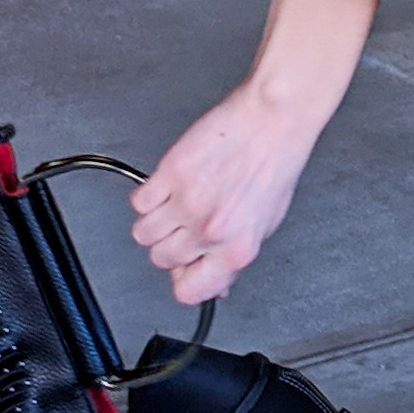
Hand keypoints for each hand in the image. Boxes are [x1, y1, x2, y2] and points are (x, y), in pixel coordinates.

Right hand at [129, 82, 317, 302]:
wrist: (273, 120)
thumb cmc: (274, 166)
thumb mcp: (265, 224)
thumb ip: (233, 257)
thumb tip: (216, 284)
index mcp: (237, 249)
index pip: (189, 291)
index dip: (182, 278)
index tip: (182, 268)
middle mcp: (210, 231)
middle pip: (160, 260)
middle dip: (169, 244)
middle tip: (184, 223)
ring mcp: (187, 203)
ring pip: (143, 233)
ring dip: (155, 220)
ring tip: (176, 201)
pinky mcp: (170, 173)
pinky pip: (138, 201)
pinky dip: (148, 194)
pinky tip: (168, 185)